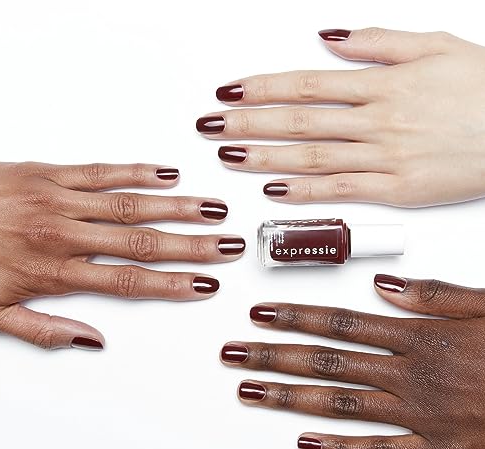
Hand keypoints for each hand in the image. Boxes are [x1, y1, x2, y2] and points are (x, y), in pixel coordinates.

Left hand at [0, 162, 244, 349]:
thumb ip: (44, 329)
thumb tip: (92, 341)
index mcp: (51, 272)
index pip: (128, 281)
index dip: (172, 284)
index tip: (205, 285)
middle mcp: (63, 233)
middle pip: (140, 242)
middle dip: (191, 245)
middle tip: (228, 246)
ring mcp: (58, 198)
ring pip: (130, 204)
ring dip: (176, 208)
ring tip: (213, 210)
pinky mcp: (48, 172)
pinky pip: (100, 171)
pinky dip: (137, 172)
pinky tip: (167, 175)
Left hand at [198, 28, 484, 206]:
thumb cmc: (483, 89)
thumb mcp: (435, 47)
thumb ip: (377, 43)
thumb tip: (327, 38)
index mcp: (382, 84)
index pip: (306, 85)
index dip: (262, 88)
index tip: (228, 92)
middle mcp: (376, 120)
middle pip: (298, 121)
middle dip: (249, 124)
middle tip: (211, 127)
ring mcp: (384, 157)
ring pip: (312, 156)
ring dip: (265, 157)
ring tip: (229, 158)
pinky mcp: (396, 190)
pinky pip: (342, 189)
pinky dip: (306, 190)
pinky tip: (274, 190)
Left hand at [220, 275, 484, 448]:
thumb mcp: (484, 304)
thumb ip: (433, 295)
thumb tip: (383, 288)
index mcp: (418, 336)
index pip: (340, 323)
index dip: (295, 317)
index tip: (258, 314)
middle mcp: (407, 374)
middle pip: (326, 361)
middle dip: (272, 356)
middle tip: (231, 354)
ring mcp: (417, 414)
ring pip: (339, 404)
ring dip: (289, 397)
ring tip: (249, 392)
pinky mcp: (433, 448)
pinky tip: (306, 444)